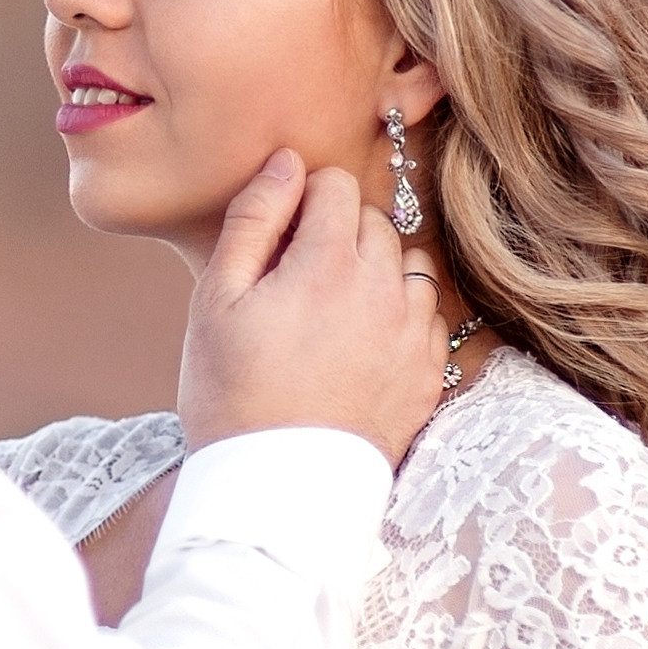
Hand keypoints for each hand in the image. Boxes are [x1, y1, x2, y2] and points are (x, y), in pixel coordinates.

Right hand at [179, 153, 448, 465]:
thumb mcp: (217, 300)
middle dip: (337, 233)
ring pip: (409, 265)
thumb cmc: (232, 392)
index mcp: (328, 263)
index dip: (302, 200)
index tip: (279, 237)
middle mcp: (384, 289)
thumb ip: (254, 219)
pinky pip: (427, 317)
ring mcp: (413, 333)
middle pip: (374, 221)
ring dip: (376, 270)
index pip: (335, 185)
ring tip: (331, 310)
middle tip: (295, 279)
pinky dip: (399, 316)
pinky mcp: (430, 374)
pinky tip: (362, 344)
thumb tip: (288, 163)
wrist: (277, 484)